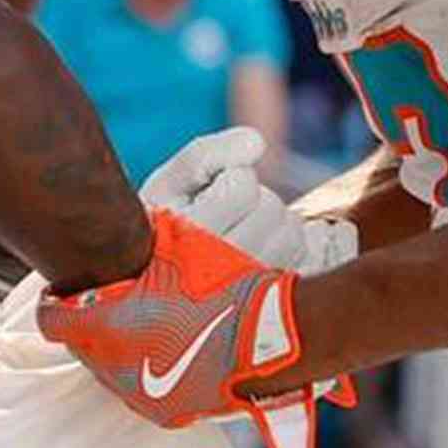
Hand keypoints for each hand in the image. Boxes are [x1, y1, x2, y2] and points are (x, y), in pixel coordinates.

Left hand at [37, 205, 321, 447]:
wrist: (279, 337)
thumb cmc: (227, 287)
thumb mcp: (178, 245)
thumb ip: (141, 238)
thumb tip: (129, 224)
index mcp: (108, 329)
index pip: (52, 320)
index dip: (56, 302)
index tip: (66, 291)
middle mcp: (117, 370)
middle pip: (83, 347)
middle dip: (91, 325)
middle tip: (109, 302)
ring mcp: (143, 398)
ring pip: (110, 371)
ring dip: (117, 350)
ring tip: (141, 325)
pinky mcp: (168, 414)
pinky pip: (140, 390)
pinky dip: (144, 370)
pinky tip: (164, 348)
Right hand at [137, 126, 356, 272]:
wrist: (148, 290)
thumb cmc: (156, 231)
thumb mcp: (166, 185)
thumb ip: (205, 155)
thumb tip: (256, 143)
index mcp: (186, 238)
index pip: (242, 185)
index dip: (226, 178)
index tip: (202, 197)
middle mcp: (219, 272)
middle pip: (271, 207)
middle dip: (252, 200)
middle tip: (221, 217)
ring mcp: (246, 293)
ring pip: (291, 230)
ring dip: (271, 222)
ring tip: (238, 233)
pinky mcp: (268, 303)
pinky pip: (299, 253)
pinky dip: (284, 243)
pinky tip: (254, 250)